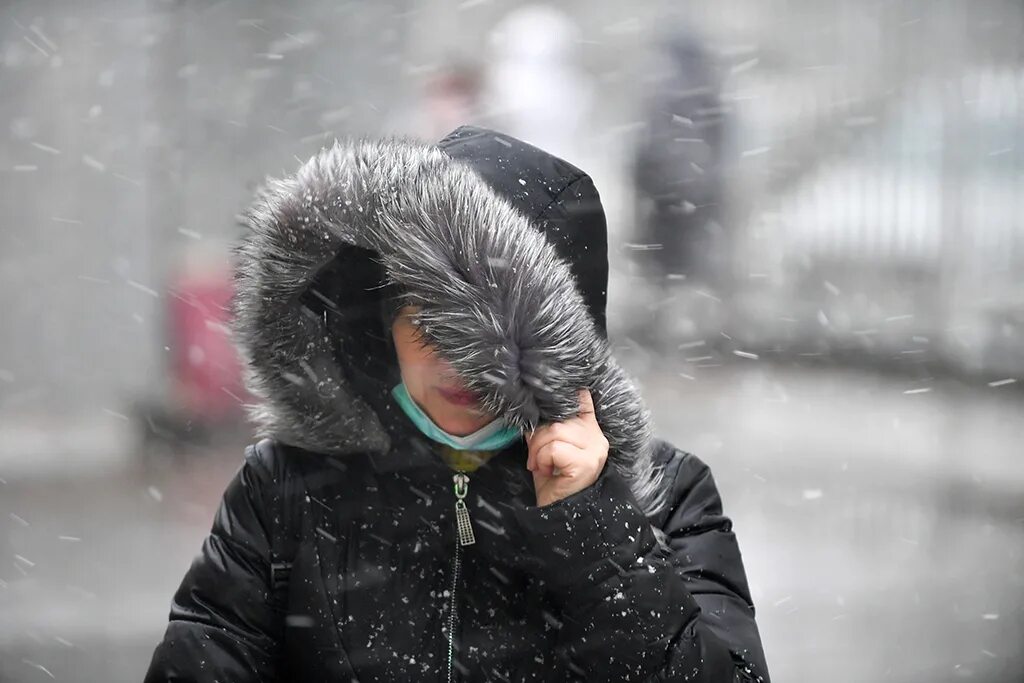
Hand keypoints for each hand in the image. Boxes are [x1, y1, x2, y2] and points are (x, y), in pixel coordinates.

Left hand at [525, 389, 609, 506]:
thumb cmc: (553, 481)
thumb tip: (534, 410)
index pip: (583, 399)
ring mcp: (594, 451)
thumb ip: (548, 428)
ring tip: (541, 465)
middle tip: (535, 457)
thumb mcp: (549, 449)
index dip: (566, 397)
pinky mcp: (586, 463)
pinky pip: (555, 448)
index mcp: (590, 430)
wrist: (558, 513)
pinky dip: (543, 459)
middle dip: (538, 437)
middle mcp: (597, 438)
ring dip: (538, 450)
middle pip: (560, 418)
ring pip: (556, 431)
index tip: (550, 403)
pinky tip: (547, 471)